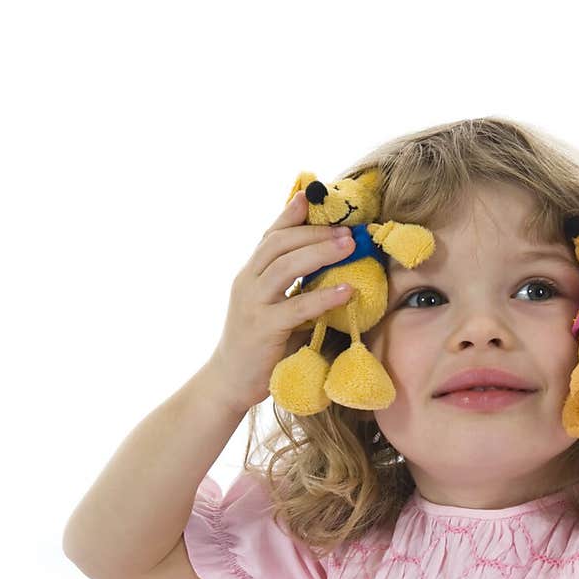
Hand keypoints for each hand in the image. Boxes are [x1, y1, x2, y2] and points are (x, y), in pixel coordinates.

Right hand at [206, 191, 354, 411]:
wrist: (228, 382)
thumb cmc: (257, 348)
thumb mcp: (270, 310)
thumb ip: (290, 291)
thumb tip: (329, 275)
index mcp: (249, 276)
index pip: (270, 236)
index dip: (290, 215)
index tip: (312, 196)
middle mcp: (247, 284)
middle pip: (279, 244)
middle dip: (314, 232)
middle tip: (348, 229)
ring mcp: (253, 305)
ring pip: (285, 266)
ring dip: (320, 252)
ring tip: (349, 246)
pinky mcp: (263, 329)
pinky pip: (297, 306)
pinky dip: (323, 296)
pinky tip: (346, 290)